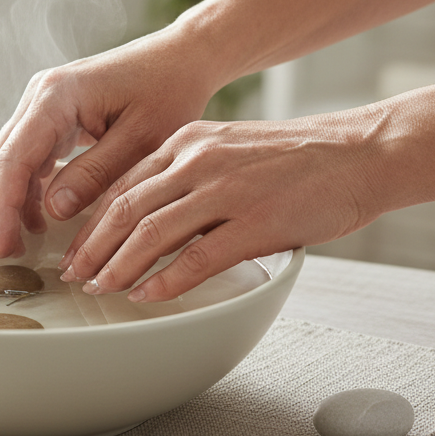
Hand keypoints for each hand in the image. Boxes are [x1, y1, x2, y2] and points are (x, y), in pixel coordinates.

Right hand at [0, 23, 217, 257]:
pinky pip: (29, 154)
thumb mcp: (141, 140)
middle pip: (1, 159)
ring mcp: (43, 103)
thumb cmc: (169, 91)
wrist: (182, 57)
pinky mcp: (53, 114)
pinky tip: (42, 218)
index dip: (3, 208)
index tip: (5, 248)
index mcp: (57, 96)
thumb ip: (95, 174)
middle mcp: (40, 95)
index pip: (13, 159)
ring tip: (22, 243)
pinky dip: (29, 188)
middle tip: (6, 255)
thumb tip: (52, 210)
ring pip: (10, 159)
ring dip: (11, 201)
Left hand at [60, 112, 384, 301]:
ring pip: (151, 233)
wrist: (360, 153)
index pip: (122, 183)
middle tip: (74, 276)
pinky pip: (196, 258)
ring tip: (101, 289)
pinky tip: (146, 295)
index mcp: (189, 140)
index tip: (76, 248)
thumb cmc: (298, 158)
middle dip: (92, 248)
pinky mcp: (256, 221)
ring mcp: (226, 190)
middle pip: (126, 209)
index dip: (92, 221)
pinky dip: (164, 281)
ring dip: (118, 267)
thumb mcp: (230, 149)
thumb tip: (149, 213)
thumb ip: (189, 173)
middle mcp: (199, 159)